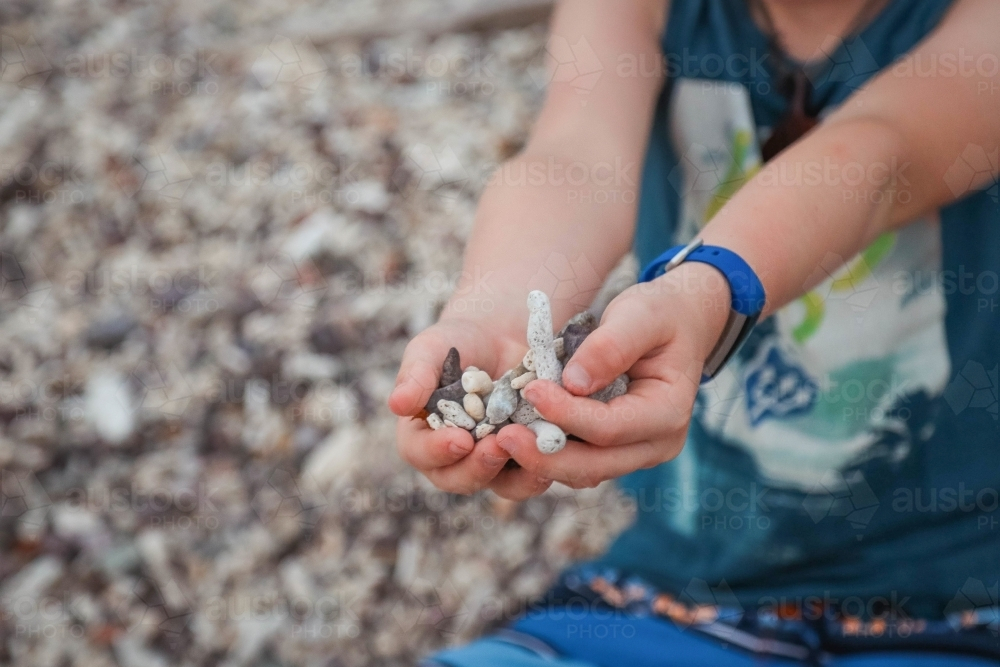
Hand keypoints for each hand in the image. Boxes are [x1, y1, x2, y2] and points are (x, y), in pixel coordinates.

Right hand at [389, 316, 554, 499]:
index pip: (420, 453)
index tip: (459, 439)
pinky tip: (557, 446)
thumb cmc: (456, 342)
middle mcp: (454, 457)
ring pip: (501, 485)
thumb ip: (415, 375)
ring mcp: (493, 461)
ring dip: (516, 475)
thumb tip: (396, 404)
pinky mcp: (526, 457)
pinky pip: (536, 472)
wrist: (501, 335)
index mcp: (421, 434)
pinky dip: (546, 463)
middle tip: (497, 446)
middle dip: (478, 467)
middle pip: (459, 478)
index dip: (437, 451)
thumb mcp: (430, 349)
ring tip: (531, 450)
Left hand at [495, 263, 731, 491]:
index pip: (609, 427)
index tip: (531, 391)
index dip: (567, 414)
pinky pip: (577, 461)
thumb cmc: (660, 315)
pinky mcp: (613, 450)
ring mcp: (635, 453)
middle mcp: (655, 444)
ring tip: (500, 438)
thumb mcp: (641, 315)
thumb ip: (611, 346)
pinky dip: (546, 452)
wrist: (678, 324)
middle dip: (544, 454)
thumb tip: (573, 382)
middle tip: (502, 436)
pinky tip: (516, 435)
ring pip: (582, 471)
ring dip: (540, 459)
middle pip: (594, 465)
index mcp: (668, 413)